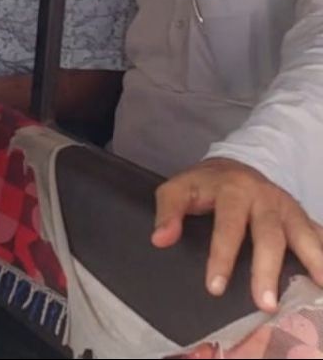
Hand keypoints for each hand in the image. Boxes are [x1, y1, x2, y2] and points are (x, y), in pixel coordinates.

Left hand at [152, 157, 322, 311]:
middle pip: (270, 235)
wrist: (235, 164)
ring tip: (321, 286)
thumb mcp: (177, 189)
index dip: (221, 257)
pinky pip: (318, 234)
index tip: (214, 288)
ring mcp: (288, 207)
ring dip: (315, 261)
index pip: (228, 226)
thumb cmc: (203, 185)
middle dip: (267, 270)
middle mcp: (265, 198)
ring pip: (303, 234)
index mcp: (233, 191)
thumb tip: (160, 240)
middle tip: (265, 304)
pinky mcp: (301, 216)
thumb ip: (168, 212)